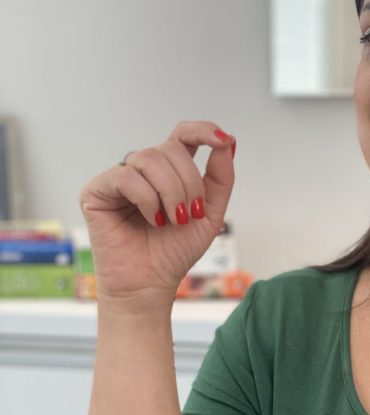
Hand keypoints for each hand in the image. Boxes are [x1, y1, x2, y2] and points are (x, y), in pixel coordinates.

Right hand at [79, 121, 235, 304]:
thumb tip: (228, 141)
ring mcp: (118, 178)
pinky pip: (127, 177)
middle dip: (189, 183)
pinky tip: (152, 220)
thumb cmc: (175, 252)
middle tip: (189, 214)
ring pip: (150, 158)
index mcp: (168, 171)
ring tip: (172, 221)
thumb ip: (220, 178)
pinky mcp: (96, 191)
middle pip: (170, 148)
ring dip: (171, 192)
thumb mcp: (210, 213)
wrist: (150, 284)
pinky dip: (147, 200)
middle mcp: (142, 170)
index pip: (183, 135)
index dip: (202, 130)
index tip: (221, 140)